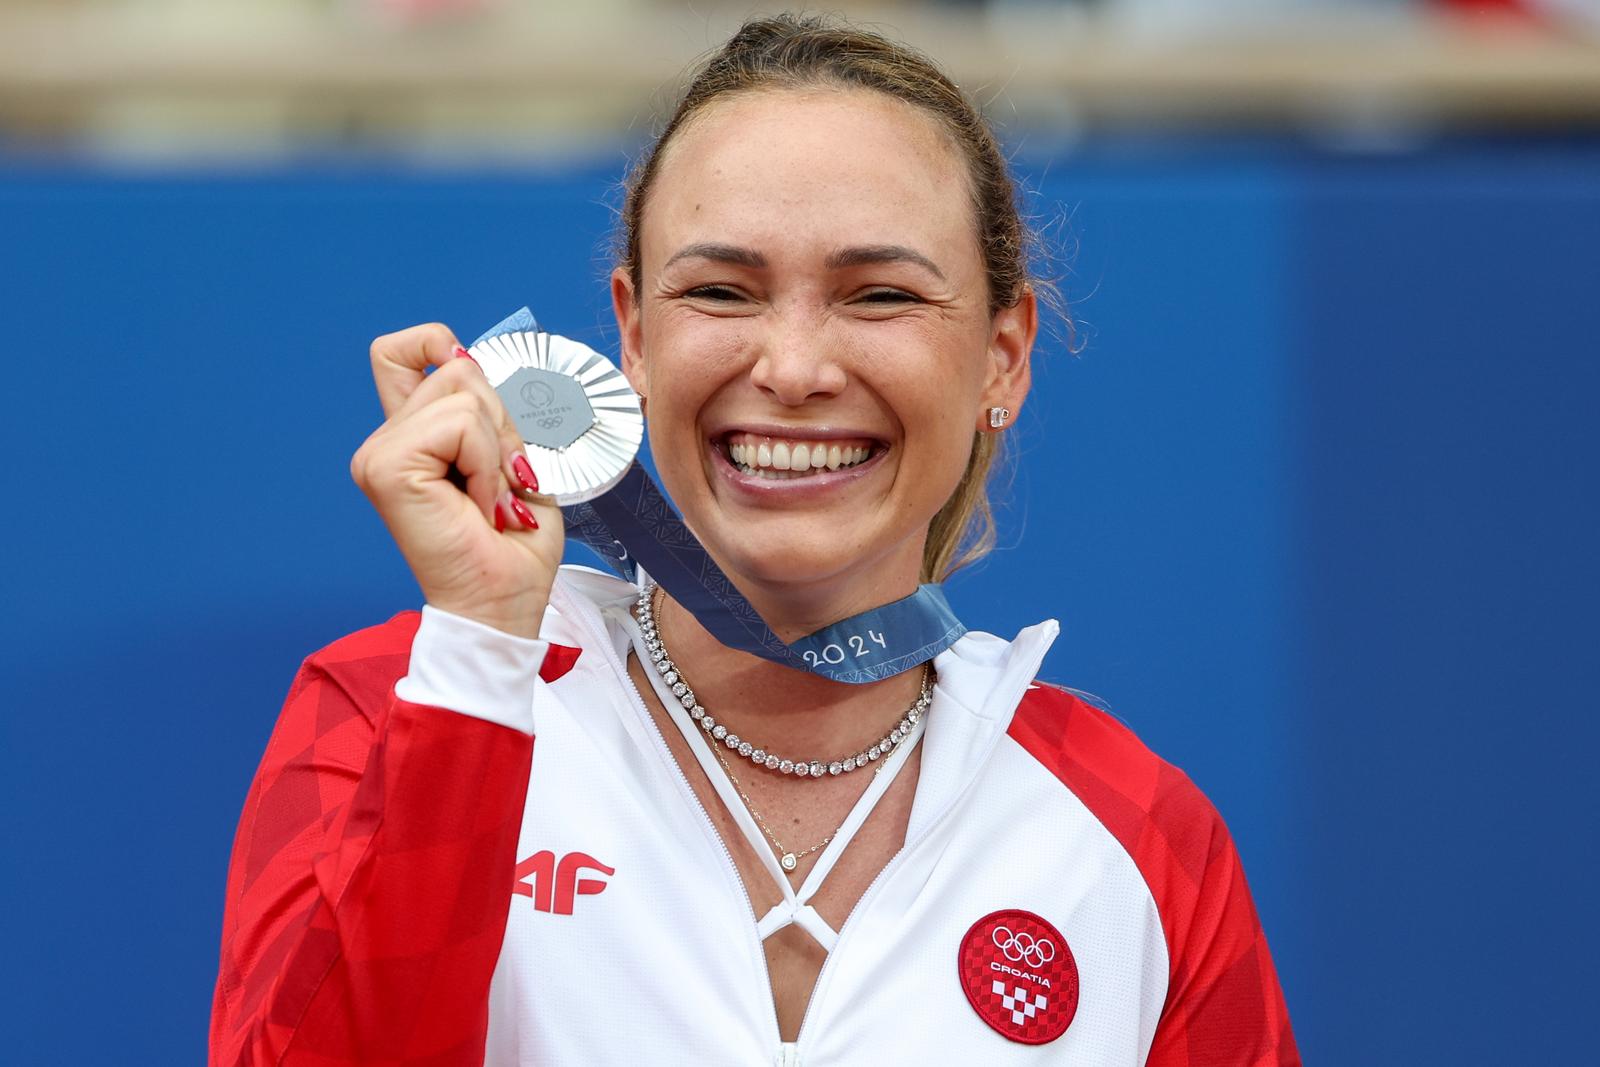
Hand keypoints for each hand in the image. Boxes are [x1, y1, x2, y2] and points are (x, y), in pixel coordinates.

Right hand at [350, 323, 562, 638]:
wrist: (504, 603)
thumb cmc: (513, 546)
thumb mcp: (512, 460)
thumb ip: (486, 411)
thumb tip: (466, 355)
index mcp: (410, 437)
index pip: (399, 352)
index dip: (438, 344)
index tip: (478, 401)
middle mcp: (386, 442)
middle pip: (456, 366)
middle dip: (502, 422)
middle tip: (501, 485)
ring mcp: (379, 454)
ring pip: (464, 392)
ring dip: (498, 448)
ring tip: (492, 500)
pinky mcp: (387, 467)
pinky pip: (461, 424)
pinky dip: (488, 464)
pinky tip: (481, 507)